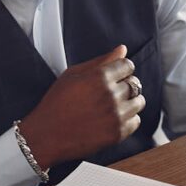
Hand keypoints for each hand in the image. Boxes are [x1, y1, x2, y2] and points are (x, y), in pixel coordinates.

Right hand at [19, 45, 144, 167]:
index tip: (115, 76)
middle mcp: (111, 95)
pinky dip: (127, 119)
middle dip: (124, 85)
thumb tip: (122, 49)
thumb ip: (100, 61)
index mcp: (100, 77)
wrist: (46, 136)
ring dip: (129, 102)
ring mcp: (115, 115)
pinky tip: (112, 119)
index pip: (128, 65)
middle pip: (135, 83)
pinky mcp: (117, 133)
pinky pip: (136, 121)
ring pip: (139, 102)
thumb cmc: (56, 103)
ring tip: (112, 106)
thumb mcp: (73, 75)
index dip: (121, 69)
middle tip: (108, 94)